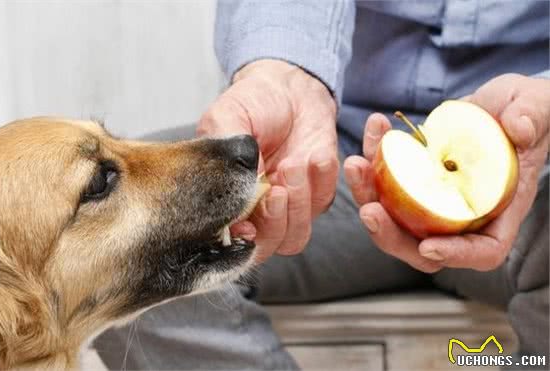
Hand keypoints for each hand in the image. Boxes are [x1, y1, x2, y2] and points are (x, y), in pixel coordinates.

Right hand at [198, 59, 338, 261]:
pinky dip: (322, 181)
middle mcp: (256, 210)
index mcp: (227, 199)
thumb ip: (226, 156)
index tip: (246, 226)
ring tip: (294, 164)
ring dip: (298, 204)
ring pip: (296, 236)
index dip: (239, 241)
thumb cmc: (251, 102)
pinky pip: (323, 203)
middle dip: (273, 222)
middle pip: (266, 246)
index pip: (229, 239)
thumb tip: (238, 193)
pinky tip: (316, 155)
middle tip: (277, 190)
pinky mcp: (318, 192)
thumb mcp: (225, 119)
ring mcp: (288, 206)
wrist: (289, 86)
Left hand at [344, 73, 549, 271]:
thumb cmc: (528, 111)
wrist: (500, 103)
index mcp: (498, 208)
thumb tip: (519, 128)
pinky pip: (384, 180)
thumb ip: (532, 117)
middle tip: (368, 210)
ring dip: (367, 194)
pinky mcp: (411, 178)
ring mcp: (432, 198)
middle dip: (390, 235)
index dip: (455, 255)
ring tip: (356, 165)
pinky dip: (372, 159)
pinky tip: (374, 129)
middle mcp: (460, 212)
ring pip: (393, 216)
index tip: (428, 247)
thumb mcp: (537, 107)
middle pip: (422, 245)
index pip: (482, 250)